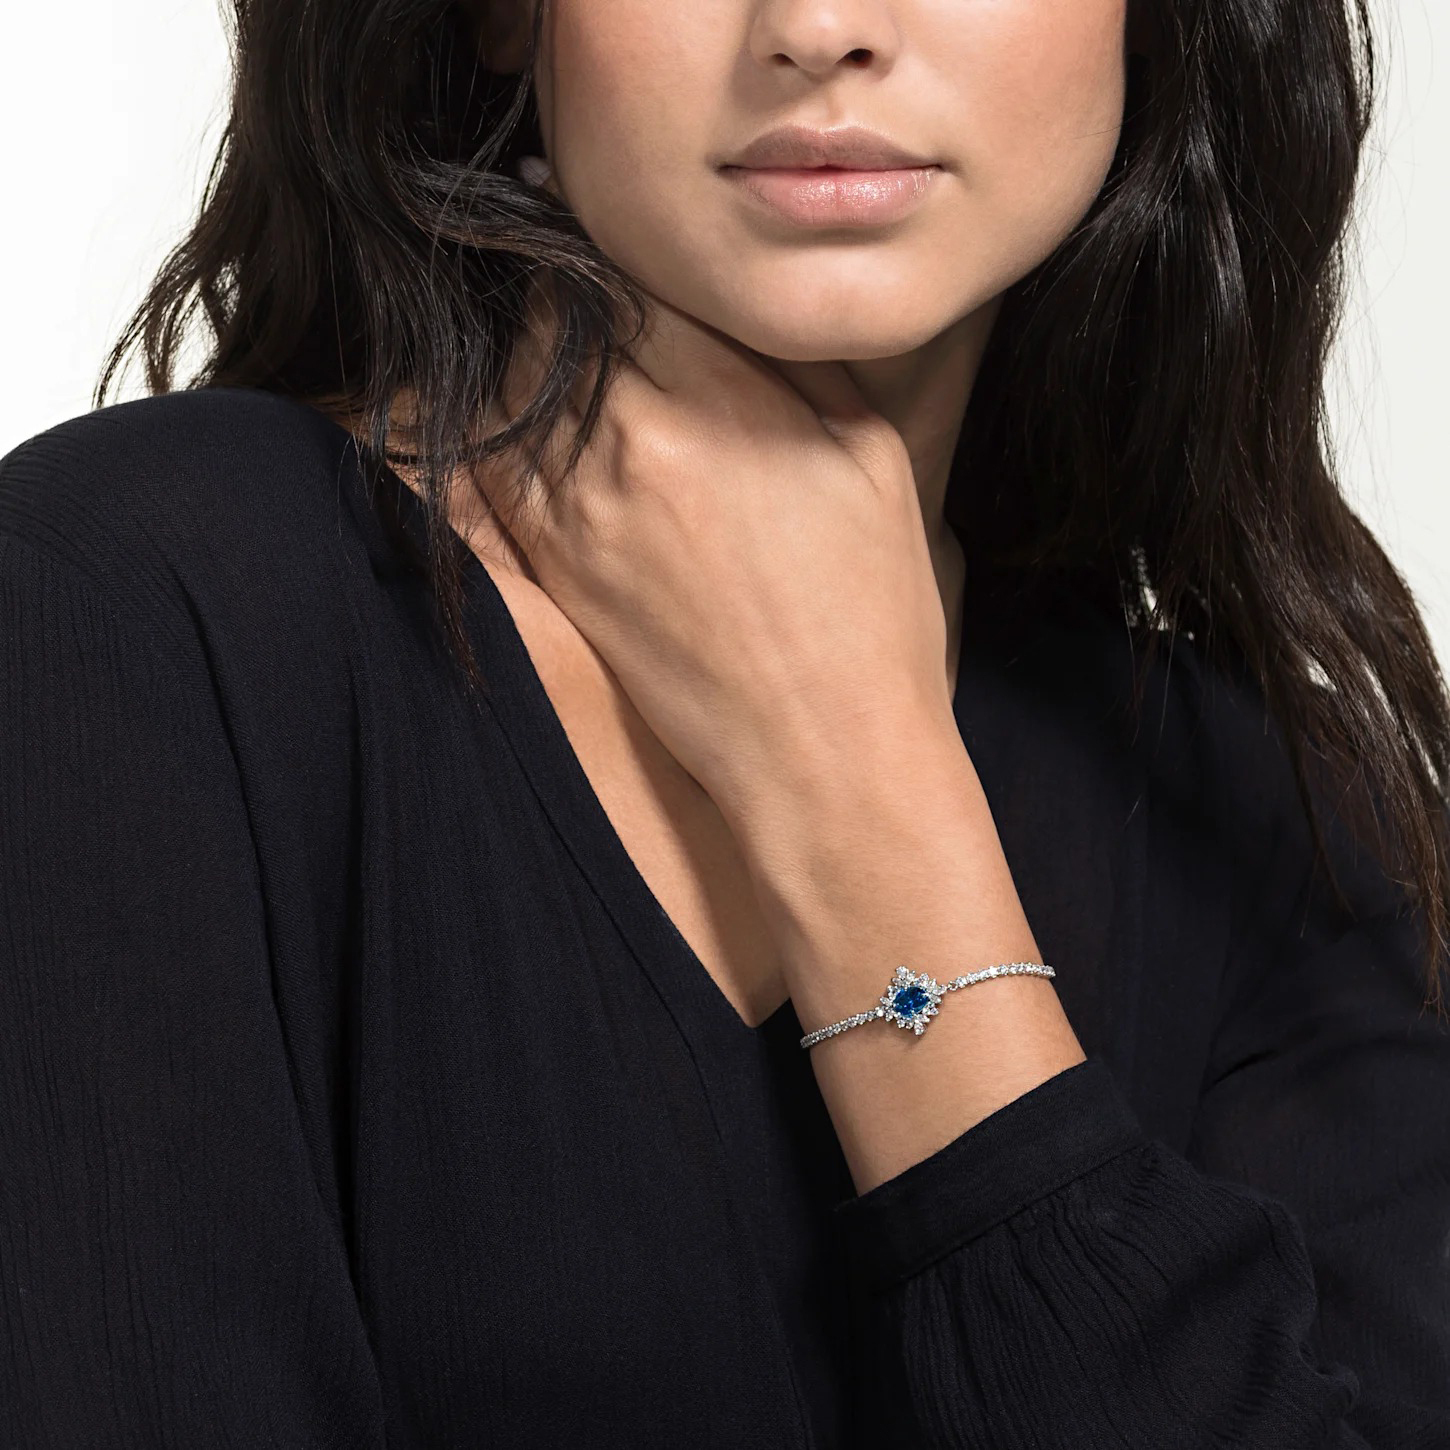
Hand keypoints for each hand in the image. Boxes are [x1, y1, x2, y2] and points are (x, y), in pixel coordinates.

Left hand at [478, 269, 963, 842]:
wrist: (824, 751)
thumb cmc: (870, 609)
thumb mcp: (870, 457)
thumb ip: (794, 364)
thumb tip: (737, 300)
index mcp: (716, 401)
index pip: (623, 272)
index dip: (606, 233)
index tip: (600, 212)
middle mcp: (628, 445)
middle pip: (555, 319)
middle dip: (566, 289)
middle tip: (578, 271)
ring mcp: (579, 512)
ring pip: (516, 387)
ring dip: (533, 354)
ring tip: (562, 341)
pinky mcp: (556, 569)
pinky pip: (499, 469)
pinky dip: (506, 428)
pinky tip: (537, 416)